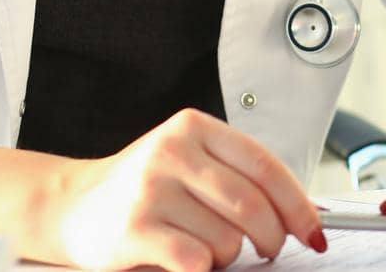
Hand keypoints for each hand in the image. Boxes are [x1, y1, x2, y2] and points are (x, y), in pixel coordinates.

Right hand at [42, 108, 326, 269]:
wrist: (71, 205)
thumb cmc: (141, 187)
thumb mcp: (187, 160)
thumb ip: (236, 175)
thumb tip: (303, 211)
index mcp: (193, 128)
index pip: (264, 164)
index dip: (297, 202)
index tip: (313, 229)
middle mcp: (172, 152)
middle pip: (252, 205)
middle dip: (272, 237)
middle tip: (270, 249)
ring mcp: (151, 190)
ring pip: (227, 239)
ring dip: (228, 256)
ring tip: (205, 247)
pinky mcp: (135, 229)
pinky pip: (196, 262)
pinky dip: (202, 269)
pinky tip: (184, 258)